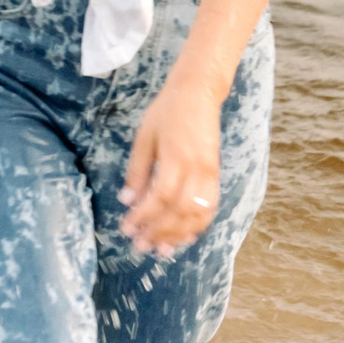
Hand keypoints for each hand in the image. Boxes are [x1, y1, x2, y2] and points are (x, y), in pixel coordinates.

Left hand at [118, 78, 223, 256]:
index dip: (144, 217)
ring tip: (160, 248)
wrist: (198, 94)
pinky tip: (183, 236)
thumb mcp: (144, 137)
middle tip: (140, 245)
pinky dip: (197, 225)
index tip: (127, 228)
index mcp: (176, 157)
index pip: (160, 197)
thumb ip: (137, 171)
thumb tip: (127, 201)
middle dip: (159, 232)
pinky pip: (210, 208)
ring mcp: (211, 174)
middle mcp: (197, 169)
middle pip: (180, 211)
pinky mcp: (216, 176)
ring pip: (198, 214)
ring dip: (178, 235)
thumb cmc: (166, 112)